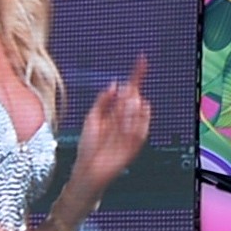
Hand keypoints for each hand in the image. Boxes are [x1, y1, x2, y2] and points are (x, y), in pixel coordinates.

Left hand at [76, 56, 155, 186]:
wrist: (88, 169)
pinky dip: (140, 121)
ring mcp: (131, 131)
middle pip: (134, 100)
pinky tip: (136, 115)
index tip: (141, 62)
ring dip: (135, 107)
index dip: (135, 76)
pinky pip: (142, 131)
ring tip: (127, 105)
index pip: (128, 90)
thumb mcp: (92, 118)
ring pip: (139, 114)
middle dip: (132, 94)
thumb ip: (102, 100)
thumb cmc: (88, 146)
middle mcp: (125, 120)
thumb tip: (114, 84)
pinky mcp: (134, 144)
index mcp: (116, 111)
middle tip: (126, 93)